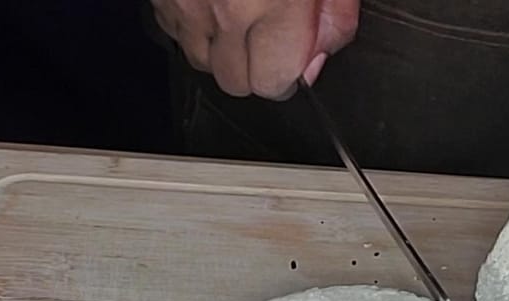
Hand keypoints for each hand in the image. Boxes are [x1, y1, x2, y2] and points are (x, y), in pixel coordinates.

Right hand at [151, 0, 359, 98]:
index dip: (290, 75)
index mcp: (273, 5)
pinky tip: (213, 4)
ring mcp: (186, 1)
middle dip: (257, 69)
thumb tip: (318, 60)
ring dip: (222, 50)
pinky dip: (193, 25)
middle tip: (272, 34)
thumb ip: (335, 18)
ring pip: (200, 60)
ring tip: (242, 15)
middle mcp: (224, 9)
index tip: (298, 57)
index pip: (274, 85)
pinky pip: (174, 29)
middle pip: (235, 83)